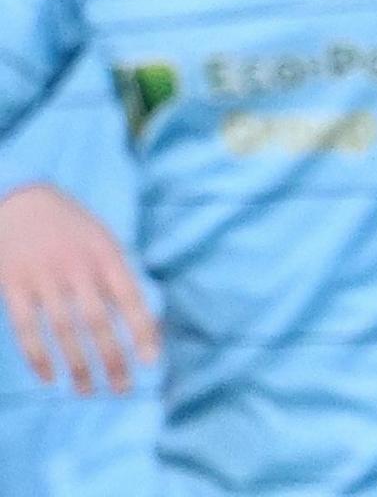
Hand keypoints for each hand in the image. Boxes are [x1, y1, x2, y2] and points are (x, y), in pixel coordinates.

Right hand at [0, 183, 158, 395]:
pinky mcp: (12, 283)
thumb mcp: (102, 240)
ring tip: (88, 390)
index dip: (142, 331)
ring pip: (63, 330)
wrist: (20, 197)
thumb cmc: (70, 225)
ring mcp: (43, 276)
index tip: (151, 362)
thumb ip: (117, 277)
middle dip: (112, 358)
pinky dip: (37, 355)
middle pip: (97, 322)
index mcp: (106, 254)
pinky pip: (25, 327)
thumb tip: (141, 321)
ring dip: (77, 365)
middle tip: (121, 389)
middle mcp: (77, 267)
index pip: (131, 299)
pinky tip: (49, 377)